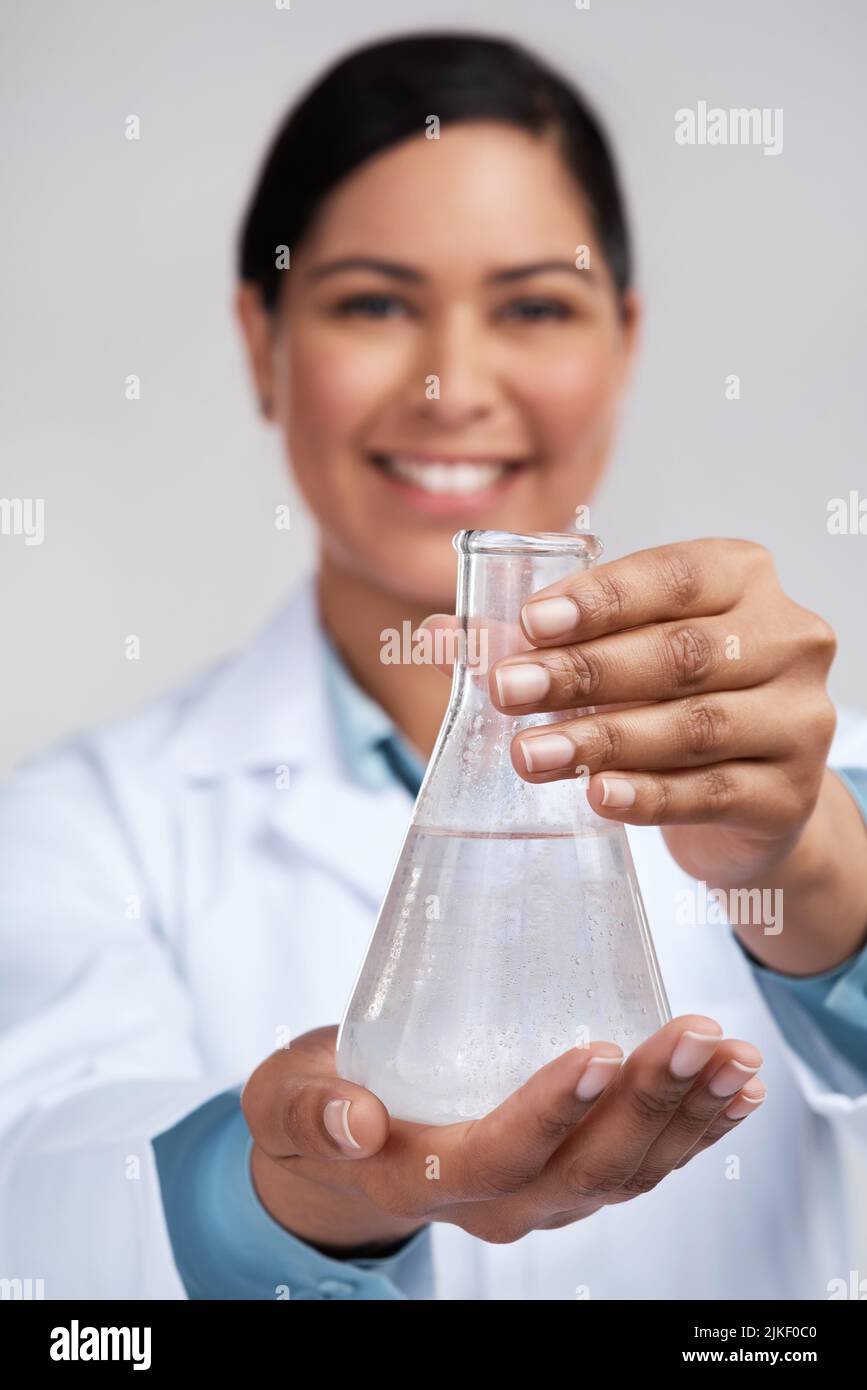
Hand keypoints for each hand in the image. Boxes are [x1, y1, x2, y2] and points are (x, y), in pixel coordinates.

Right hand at [241, 1018, 763, 1251]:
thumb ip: (309, 1107)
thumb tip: (354, 1121)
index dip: (548, 1113)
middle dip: (648, 1103)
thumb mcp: (287, 1097)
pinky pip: (641, 1167)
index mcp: (424, 1178)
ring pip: (626, 1173)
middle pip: (585, 1170)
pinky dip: (694, 1130)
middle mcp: (495, 1202)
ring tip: (734, 1056)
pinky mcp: (568, 1175)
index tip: (597, 1049)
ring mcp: (539, 1196)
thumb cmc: (314, 1105)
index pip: (497, 1157)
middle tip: (695, 1032)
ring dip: (687, 1115)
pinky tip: (735, 1088)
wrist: (341, 1143)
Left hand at [482, 538, 837, 887]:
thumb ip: (536, 642)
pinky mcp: (790, 794)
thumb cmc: (672, 701)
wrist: (748, 795)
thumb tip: (442, 635)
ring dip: (602, 739)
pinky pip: (711, 793)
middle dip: (584, 673)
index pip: (674, 576)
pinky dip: (648, 796)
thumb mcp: (617, 657)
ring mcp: (798, 719)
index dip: (602, 598)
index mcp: (744, 579)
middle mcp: (786, 640)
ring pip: (694, 725)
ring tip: (530, 754)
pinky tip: (598, 795)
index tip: (530, 622)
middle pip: (680, 653)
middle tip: (507, 691)